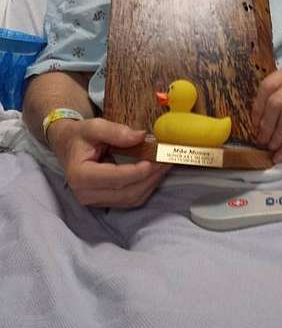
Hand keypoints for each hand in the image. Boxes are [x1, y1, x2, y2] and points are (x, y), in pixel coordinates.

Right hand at [47, 117, 170, 207]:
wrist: (68, 145)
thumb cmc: (79, 136)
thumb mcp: (93, 126)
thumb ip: (115, 131)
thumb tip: (140, 136)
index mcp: (80, 176)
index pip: (115, 178)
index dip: (138, 171)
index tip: (156, 159)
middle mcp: (86, 194)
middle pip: (126, 192)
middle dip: (151, 176)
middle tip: (168, 158)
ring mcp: (95, 201)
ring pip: (131, 198)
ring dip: (152, 182)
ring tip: (166, 163)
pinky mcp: (105, 202)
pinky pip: (131, 199)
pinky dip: (146, 186)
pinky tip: (156, 171)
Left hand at [251, 64, 281, 163]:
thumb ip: (277, 97)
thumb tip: (255, 124)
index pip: (268, 86)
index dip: (257, 107)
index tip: (254, 123)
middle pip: (276, 102)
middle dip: (265, 124)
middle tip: (261, 139)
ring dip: (276, 136)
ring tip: (271, 146)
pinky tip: (280, 156)